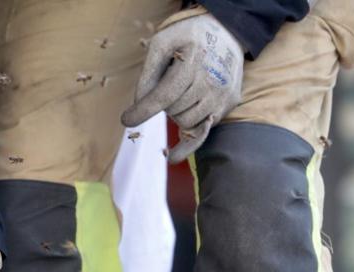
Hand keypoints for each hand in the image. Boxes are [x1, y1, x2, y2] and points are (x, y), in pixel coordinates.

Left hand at [121, 13, 243, 161]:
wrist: (226, 32)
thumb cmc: (188, 38)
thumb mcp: (163, 42)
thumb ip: (149, 71)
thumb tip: (140, 102)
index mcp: (194, 59)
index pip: (166, 93)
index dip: (144, 109)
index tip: (126, 120)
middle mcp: (212, 79)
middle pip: (173, 110)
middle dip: (163, 103)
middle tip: (170, 83)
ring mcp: (222, 95)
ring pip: (186, 122)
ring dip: (176, 113)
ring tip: (182, 92)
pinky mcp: (227, 105)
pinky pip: (202, 133)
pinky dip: (186, 147)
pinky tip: (172, 158)